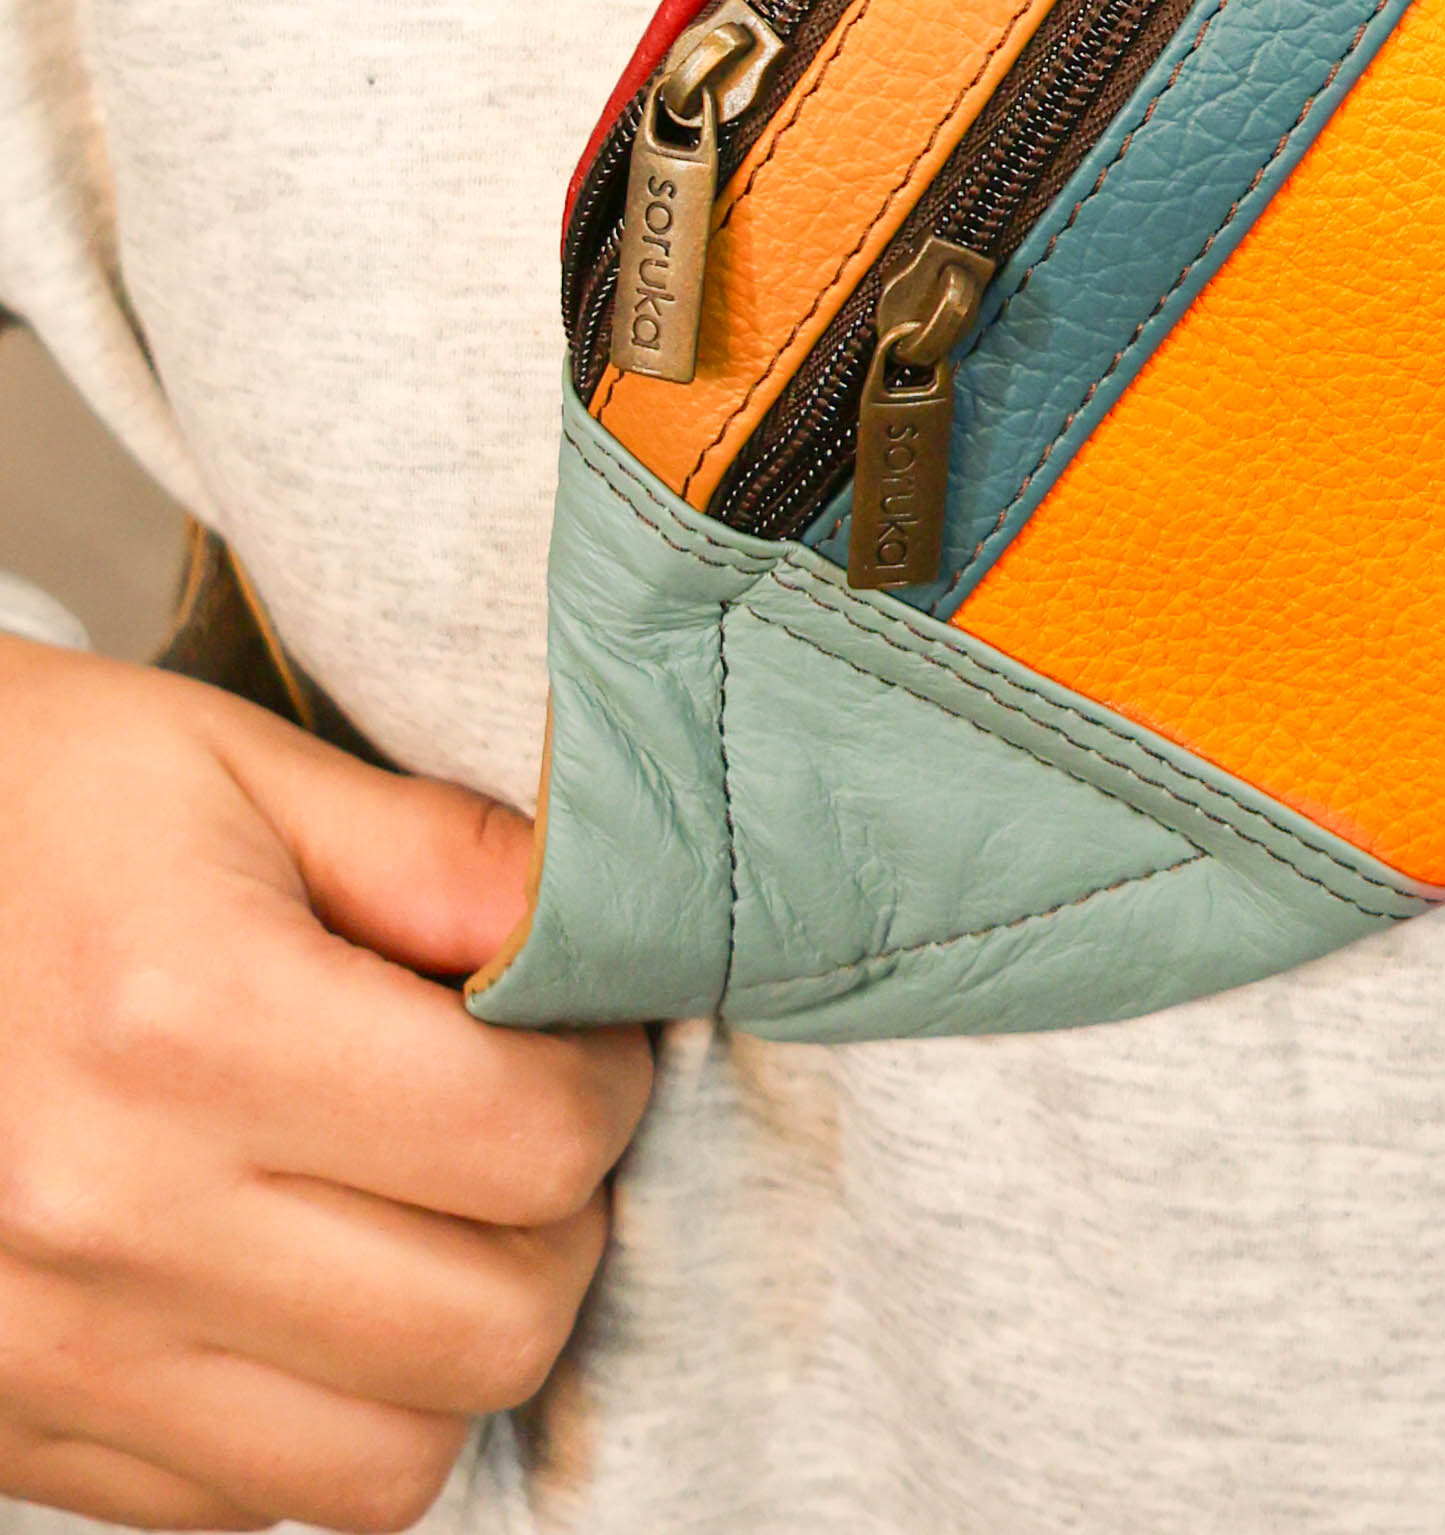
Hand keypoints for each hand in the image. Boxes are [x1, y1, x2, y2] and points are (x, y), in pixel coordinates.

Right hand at [0, 634, 653, 1530]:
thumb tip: (604, 931)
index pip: (530, 1142)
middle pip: (489, 1330)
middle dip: (558, 1226)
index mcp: (191, 1025)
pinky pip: (246, 1506)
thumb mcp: (233, 762)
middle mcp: (116, 1220)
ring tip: (425, 1224)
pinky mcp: (15, 1433)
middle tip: (525, 1132)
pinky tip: (301, 1290)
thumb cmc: (29, 810)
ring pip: (385, 1468)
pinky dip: (318, 1417)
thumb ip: (437, 853)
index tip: (581, 1039)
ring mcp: (53, 1355)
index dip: (606, 1085)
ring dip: (448, 1351)